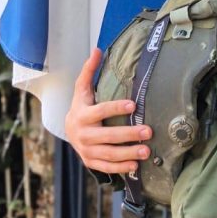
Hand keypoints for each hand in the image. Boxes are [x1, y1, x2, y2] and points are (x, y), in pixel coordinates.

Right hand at [64, 48, 151, 172]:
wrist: (68, 130)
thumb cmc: (81, 106)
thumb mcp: (82, 89)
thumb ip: (89, 71)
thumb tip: (97, 49)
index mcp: (82, 114)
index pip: (100, 111)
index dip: (116, 108)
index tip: (133, 104)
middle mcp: (83, 134)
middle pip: (107, 136)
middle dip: (128, 135)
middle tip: (148, 131)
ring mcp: (86, 150)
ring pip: (108, 154)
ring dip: (128, 154)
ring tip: (146, 151)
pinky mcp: (90, 162)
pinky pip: (106, 167)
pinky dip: (121, 168)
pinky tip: (136, 166)